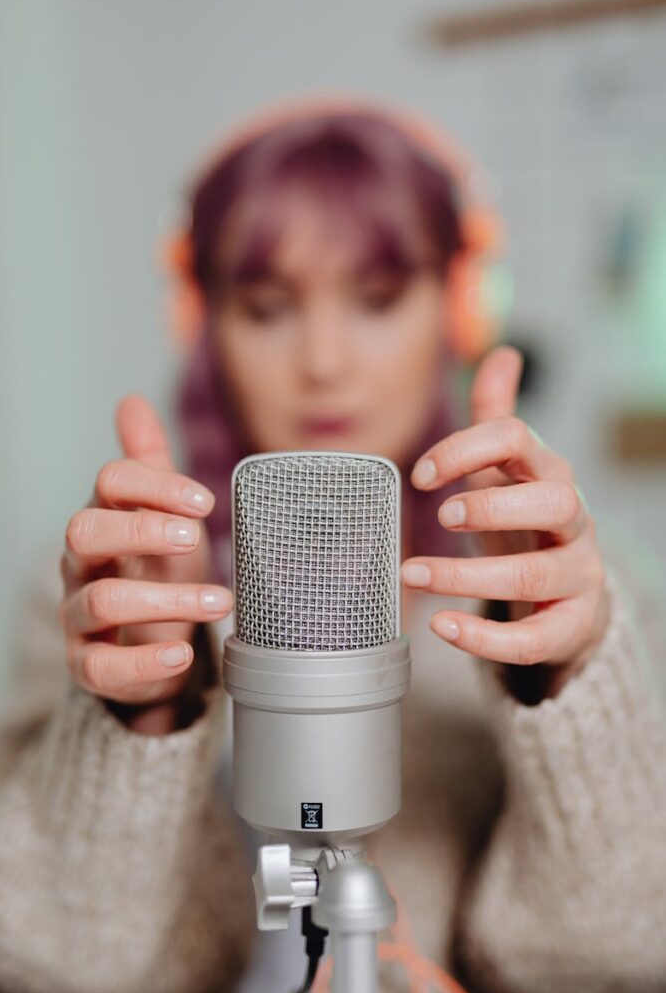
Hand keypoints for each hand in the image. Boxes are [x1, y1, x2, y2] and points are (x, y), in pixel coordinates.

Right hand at [59, 395, 231, 732]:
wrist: (153, 643)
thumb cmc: (157, 569)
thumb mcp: (163, 516)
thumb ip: (149, 466)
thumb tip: (130, 401)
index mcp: (106, 517)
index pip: (110, 482)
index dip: (155, 486)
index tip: (205, 501)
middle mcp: (83, 563)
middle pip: (85, 531)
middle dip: (140, 529)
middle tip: (194, 537)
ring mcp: (80, 614)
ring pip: (100, 600)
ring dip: (164, 600)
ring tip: (221, 602)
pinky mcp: (88, 663)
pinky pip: (100, 667)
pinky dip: (144, 662)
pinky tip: (182, 652)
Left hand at [401, 345, 609, 692]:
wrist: (568, 595)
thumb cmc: (527, 524)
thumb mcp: (512, 471)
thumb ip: (498, 418)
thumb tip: (501, 353)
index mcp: (547, 474)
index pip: (518, 440)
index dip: (467, 448)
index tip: (419, 474)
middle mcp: (572, 521)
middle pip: (554, 503)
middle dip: (493, 506)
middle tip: (442, 516)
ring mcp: (578, 575)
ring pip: (537, 575)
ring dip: (468, 576)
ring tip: (413, 574)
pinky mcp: (570, 626)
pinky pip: (535, 638)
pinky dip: (486, 639)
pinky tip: (442, 628)